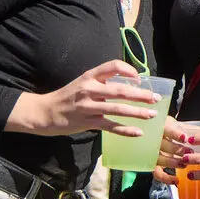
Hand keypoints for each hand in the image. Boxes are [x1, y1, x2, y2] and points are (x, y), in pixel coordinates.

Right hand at [5, 60, 158, 136]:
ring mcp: (88, 106)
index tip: (139, 79)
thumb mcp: (83, 83)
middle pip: (119, 90)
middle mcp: (89, 89)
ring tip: (151, 114)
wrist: (44, 112)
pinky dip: (125, 130)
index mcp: (90, 76)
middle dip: (140, 95)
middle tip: (155, 98)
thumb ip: (102, 82)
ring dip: (137, 112)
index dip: (128, 70)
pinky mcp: (87, 122)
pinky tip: (138, 132)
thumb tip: (129, 85)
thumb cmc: (68, 97)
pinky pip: (110, 126)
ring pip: (117, 109)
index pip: (112, 66)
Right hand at [151, 117, 190, 185]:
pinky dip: (166, 178)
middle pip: (163, 146)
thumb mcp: (176, 124)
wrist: (159, 132)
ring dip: (173, 162)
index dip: (175, 134)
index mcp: (160, 127)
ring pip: (160, 159)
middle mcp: (154, 140)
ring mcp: (152, 153)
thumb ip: (185, 128)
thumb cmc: (171, 128)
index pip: (166, 130)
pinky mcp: (153, 164)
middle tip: (189, 152)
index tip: (185, 138)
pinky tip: (176, 180)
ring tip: (185, 163)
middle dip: (177, 150)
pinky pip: (157, 173)